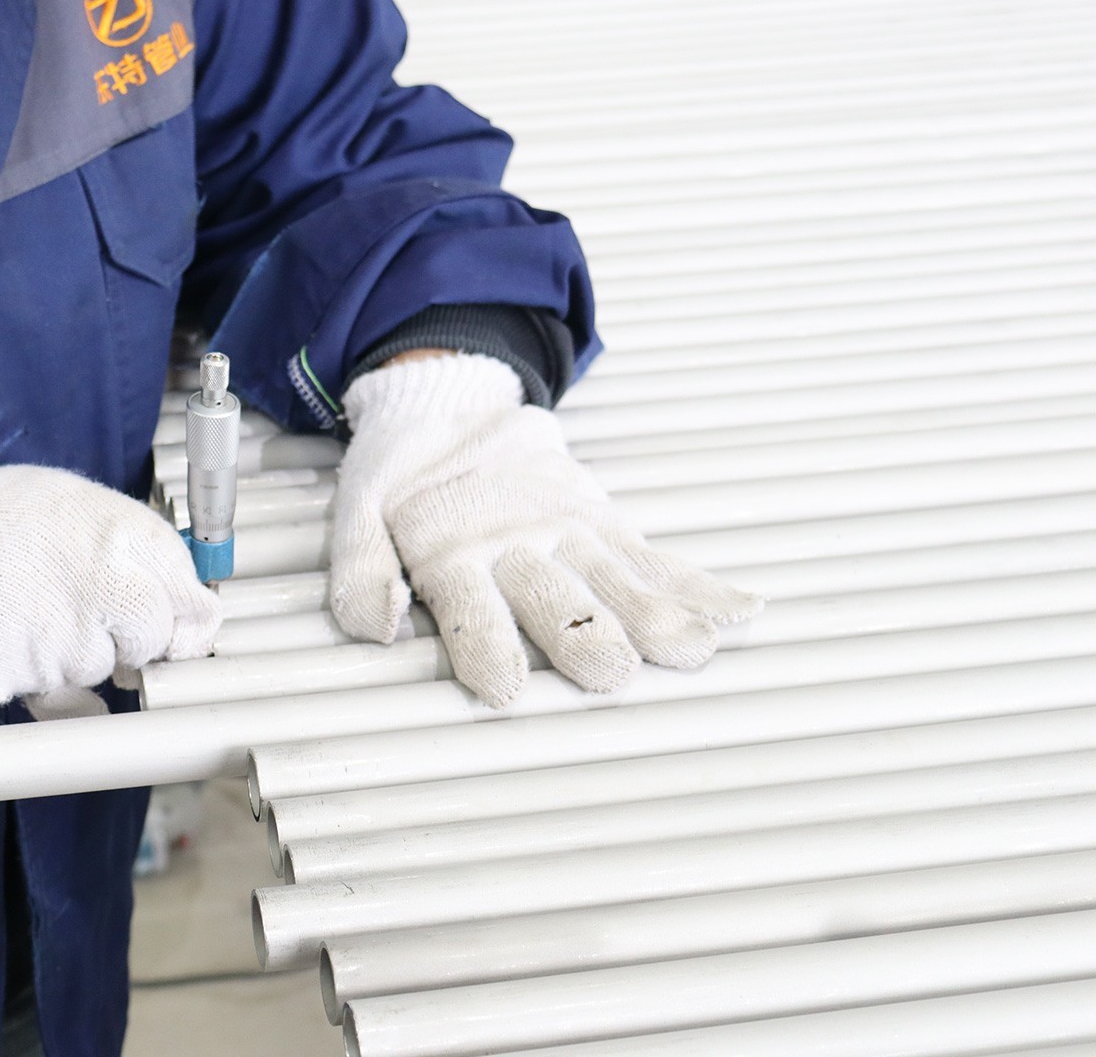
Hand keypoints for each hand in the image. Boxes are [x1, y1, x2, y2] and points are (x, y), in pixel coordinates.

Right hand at [0, 465, 221, 713]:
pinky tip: (11, 636)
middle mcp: (103, 587)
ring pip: (101, 668)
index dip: (185, 621)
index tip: (174, 628)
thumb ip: (134, 550)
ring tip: (31, 610)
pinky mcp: (32, 679)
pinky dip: (40, 674)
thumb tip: (187, 609)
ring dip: (78, 654)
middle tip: (94, 619)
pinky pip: (58, 694)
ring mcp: (67, 639)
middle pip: (154, 642)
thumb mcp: (71, 506)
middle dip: (134, 642)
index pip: (190, 600)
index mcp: (119, 535)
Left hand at [331, 353, 761, 706]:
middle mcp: (519, 546)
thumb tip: (382, 629)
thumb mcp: (356, 519)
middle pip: (560, 605)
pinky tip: (739, 612)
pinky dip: (699, 588)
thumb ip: (359, 578)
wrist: (452, 406)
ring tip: (690, 649)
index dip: (488, 653)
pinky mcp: (604, 523)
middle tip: (610, 669)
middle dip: (584, 639)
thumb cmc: (403, 480)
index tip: (506, 690)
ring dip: (655, 619)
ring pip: (620, 586)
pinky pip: (656, 560)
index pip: (472, 614)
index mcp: (452, 553)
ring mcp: (570, 534)